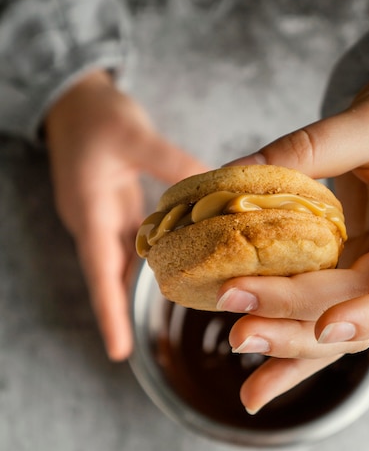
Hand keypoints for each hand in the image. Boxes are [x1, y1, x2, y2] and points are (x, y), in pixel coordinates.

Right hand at [45, 70, 206, 359]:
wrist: (73, 100)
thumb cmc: (96, 114)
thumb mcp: (132, 134)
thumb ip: (170, 162)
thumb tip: (213, 188)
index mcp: (90, 210)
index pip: (99, 271)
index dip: (109, 311)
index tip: (116, 351)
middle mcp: (96, 221)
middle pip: (108, 275)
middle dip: (119, 311)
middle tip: (129, 351)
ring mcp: (106, 216)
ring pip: (123, 261)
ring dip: (140, 286)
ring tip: (163, 316)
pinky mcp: (118, 207)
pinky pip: (135, 240)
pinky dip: (154, 256)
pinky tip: (179, 265)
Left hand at [220, 42, 368, 412]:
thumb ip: (309, 149)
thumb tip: (235, 176)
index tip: (327, 327)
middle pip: (367, 308)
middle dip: (302, 322)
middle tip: (241, 329)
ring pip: (346, 324)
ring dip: (293, 346)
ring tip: (247, 377)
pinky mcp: (366, 269)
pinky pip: (330, 311)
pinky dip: (295, 340)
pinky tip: (262, 378)